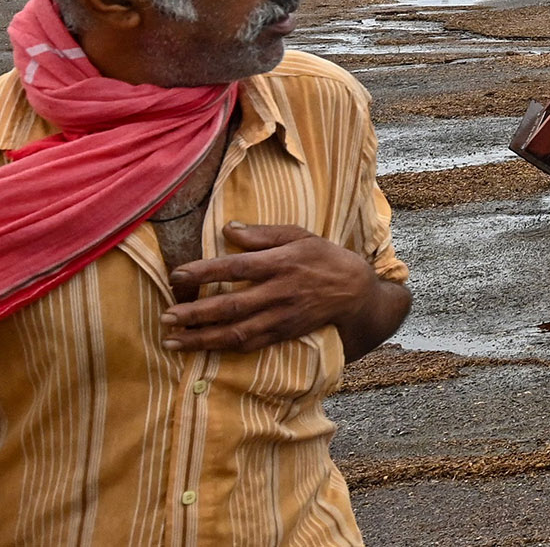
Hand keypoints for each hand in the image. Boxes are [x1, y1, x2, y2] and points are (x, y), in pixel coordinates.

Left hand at [161, 222, 377, 353]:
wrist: (355, 292)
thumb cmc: (324, 258)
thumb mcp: (300, 236)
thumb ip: (263, 234)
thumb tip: (227, 229)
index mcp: (281, 263)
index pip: (236, 267)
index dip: (205, 272)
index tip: (176, 275)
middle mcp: (279, 292)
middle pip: (231, 305)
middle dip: (195, 312)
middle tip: (165, 316)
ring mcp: (281, 317)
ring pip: (236, 332)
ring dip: (201, 338)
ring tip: (171, 340)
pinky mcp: (283, 334)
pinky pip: (249, 344)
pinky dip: (223, 348)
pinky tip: (201, 349)